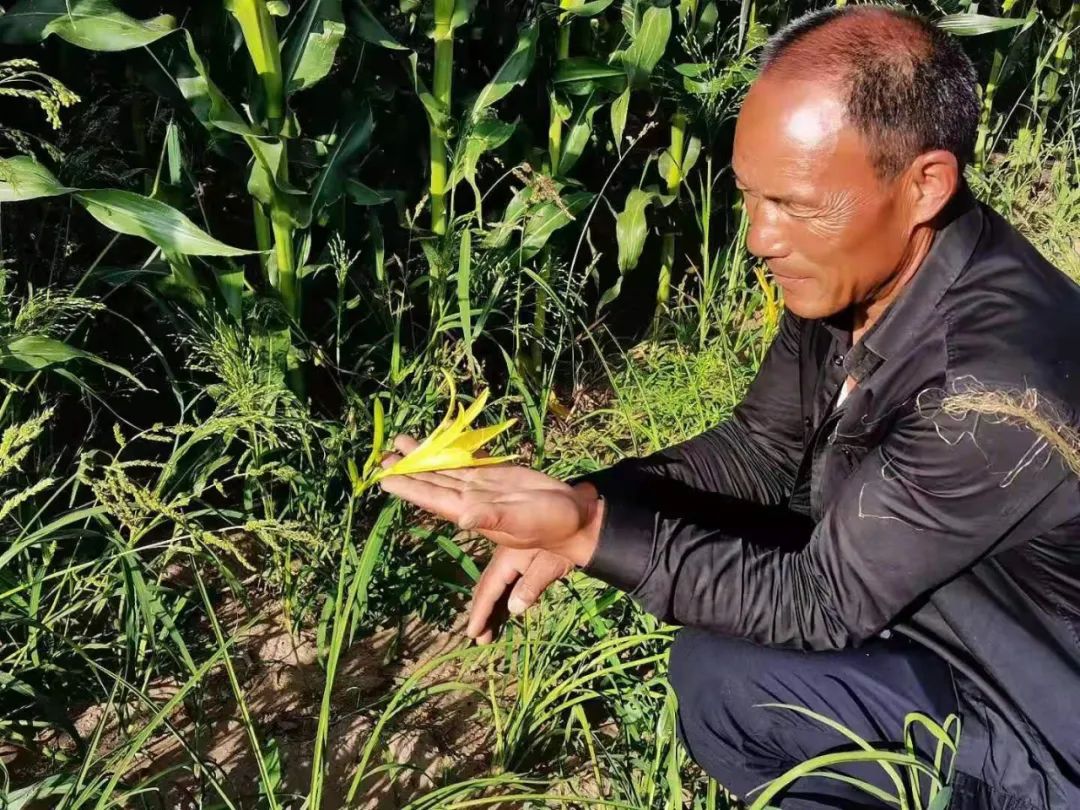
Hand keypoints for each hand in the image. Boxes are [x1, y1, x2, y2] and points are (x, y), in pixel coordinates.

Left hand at [378, 435, 602, 564]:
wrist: (575, 516)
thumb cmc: (550, 524)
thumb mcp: (521, 521)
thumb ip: (492, 517)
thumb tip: (462, 517)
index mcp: (473, 510)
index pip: (433, 497)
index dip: (409, 488)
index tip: (384, 478)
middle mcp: (472, 497)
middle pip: (433, 481)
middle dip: (408, 470)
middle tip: (382, 456)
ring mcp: (484, 485)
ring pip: (447, 468)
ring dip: (425, 457)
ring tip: (401, 442)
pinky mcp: (499, 474)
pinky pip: (471, 459)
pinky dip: (455, 449)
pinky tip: (443, 438)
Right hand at [466, 546, 573, 644]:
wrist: (577, 524)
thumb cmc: (564, 546)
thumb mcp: (549, 565)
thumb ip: (531, 586)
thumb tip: (514, 609)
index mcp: (506, 559)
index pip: (488, 590)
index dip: (480, 612)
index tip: (472, 633)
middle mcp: (504, 559)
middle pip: (487, 589)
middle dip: (482, 613)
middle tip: (479, 639)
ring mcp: (511, 560)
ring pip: (495, 588)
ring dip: (491, 609)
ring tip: (488, 632)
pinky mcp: (521, 562)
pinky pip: (505, 584)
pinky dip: (501, 600)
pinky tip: (504, 612)